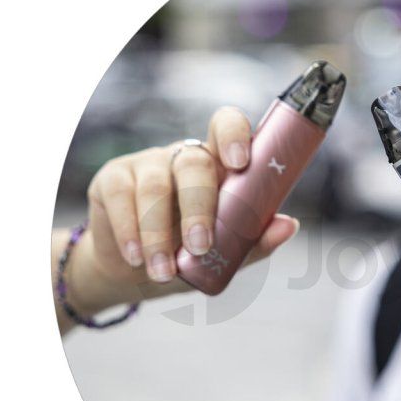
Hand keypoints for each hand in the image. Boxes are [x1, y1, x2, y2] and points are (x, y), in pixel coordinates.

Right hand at [72, 107, 298, 310]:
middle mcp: (184, 157)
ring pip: (155, 186)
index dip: (234, 135)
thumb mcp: (225, 254)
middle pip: (194, 162)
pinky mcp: (112, 179)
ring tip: (163, 273)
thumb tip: (288, 225)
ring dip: (159, 233)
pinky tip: (136, 257)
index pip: (227, 127)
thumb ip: (255, 240)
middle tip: (200, 247)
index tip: (240, 162)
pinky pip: (119, 196)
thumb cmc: (189, 256)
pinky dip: (130, 231)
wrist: (135, 274)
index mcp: (219, 166)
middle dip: (199, 207)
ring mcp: (146, 164)